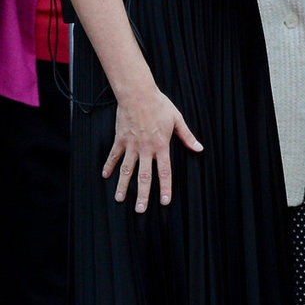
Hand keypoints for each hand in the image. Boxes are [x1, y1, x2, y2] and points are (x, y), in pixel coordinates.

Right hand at [103, 86, 202, 211]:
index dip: (165, 188)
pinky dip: (109, 166)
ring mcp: (131, 145)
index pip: (165, 171)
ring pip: (126, 170)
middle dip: (143, 194)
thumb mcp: (178, 120)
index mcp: (162, 146)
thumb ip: (187, 136)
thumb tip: (199, 148)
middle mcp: (146, 149)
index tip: (165, 201)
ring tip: (120, 199)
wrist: (138, 94)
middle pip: (144, 176)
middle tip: (140, 209)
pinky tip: (105, 176)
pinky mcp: (120, 139)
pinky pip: (114, 156)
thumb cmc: (160, 105)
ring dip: (123, 185)